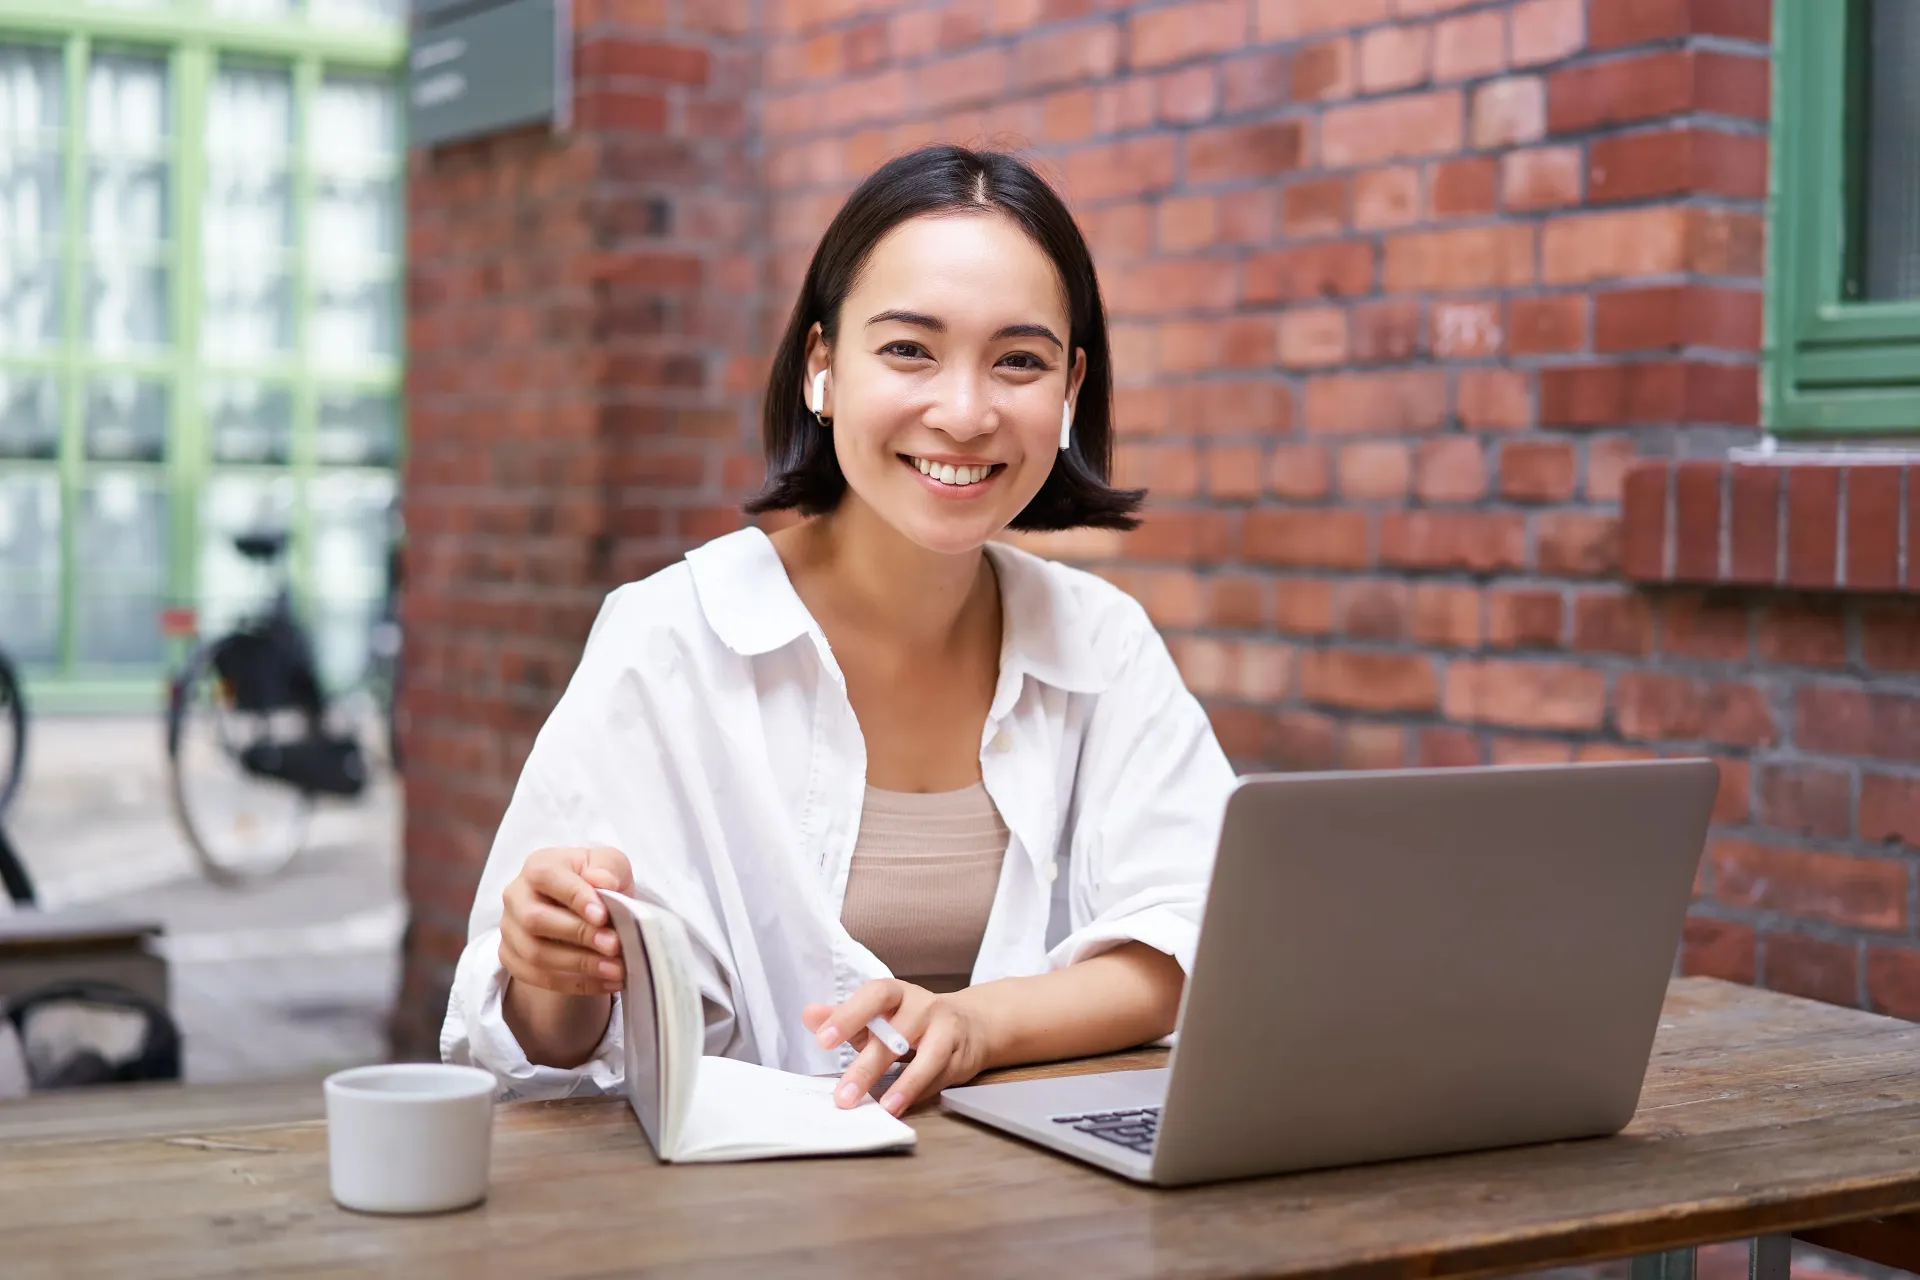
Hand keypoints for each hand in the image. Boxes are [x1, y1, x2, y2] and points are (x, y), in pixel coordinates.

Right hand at [499, 846, 634, 996]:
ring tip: (616, 969)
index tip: (603, 916)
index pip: (547, 877)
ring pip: (535, 954)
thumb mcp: (610, 864)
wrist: (584, 909)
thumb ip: (608, 867)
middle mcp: (516, 896)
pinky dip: (575, 984)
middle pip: (535, 919)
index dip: (574, 896)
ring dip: (580, 965)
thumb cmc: (596, 881)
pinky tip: (606, 982)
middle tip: (614, 945)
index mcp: (538, 866)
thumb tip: (602, 881)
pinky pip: (538, 978)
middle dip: (578, 935)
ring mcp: (510, 929)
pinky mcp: (512, 958)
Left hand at [801, 979, 994, 1117]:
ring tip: (881, 1107)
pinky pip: (940, 1076)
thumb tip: (809, 1015)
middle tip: (843, 1095)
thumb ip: (844, 1017)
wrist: (971, 1024)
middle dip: (868, 1066)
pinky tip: (900, 1107)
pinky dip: (920, 1092)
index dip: (849, 1015)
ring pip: (926, 1056)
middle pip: (897, 1033)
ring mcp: (946, 1030)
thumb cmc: (912, 1021)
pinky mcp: (960, 1056)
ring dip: (903, 1084)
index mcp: (897, 994)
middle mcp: (923, 1006)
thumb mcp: (878, 1015)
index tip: (823, 1039)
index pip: (874, 995)